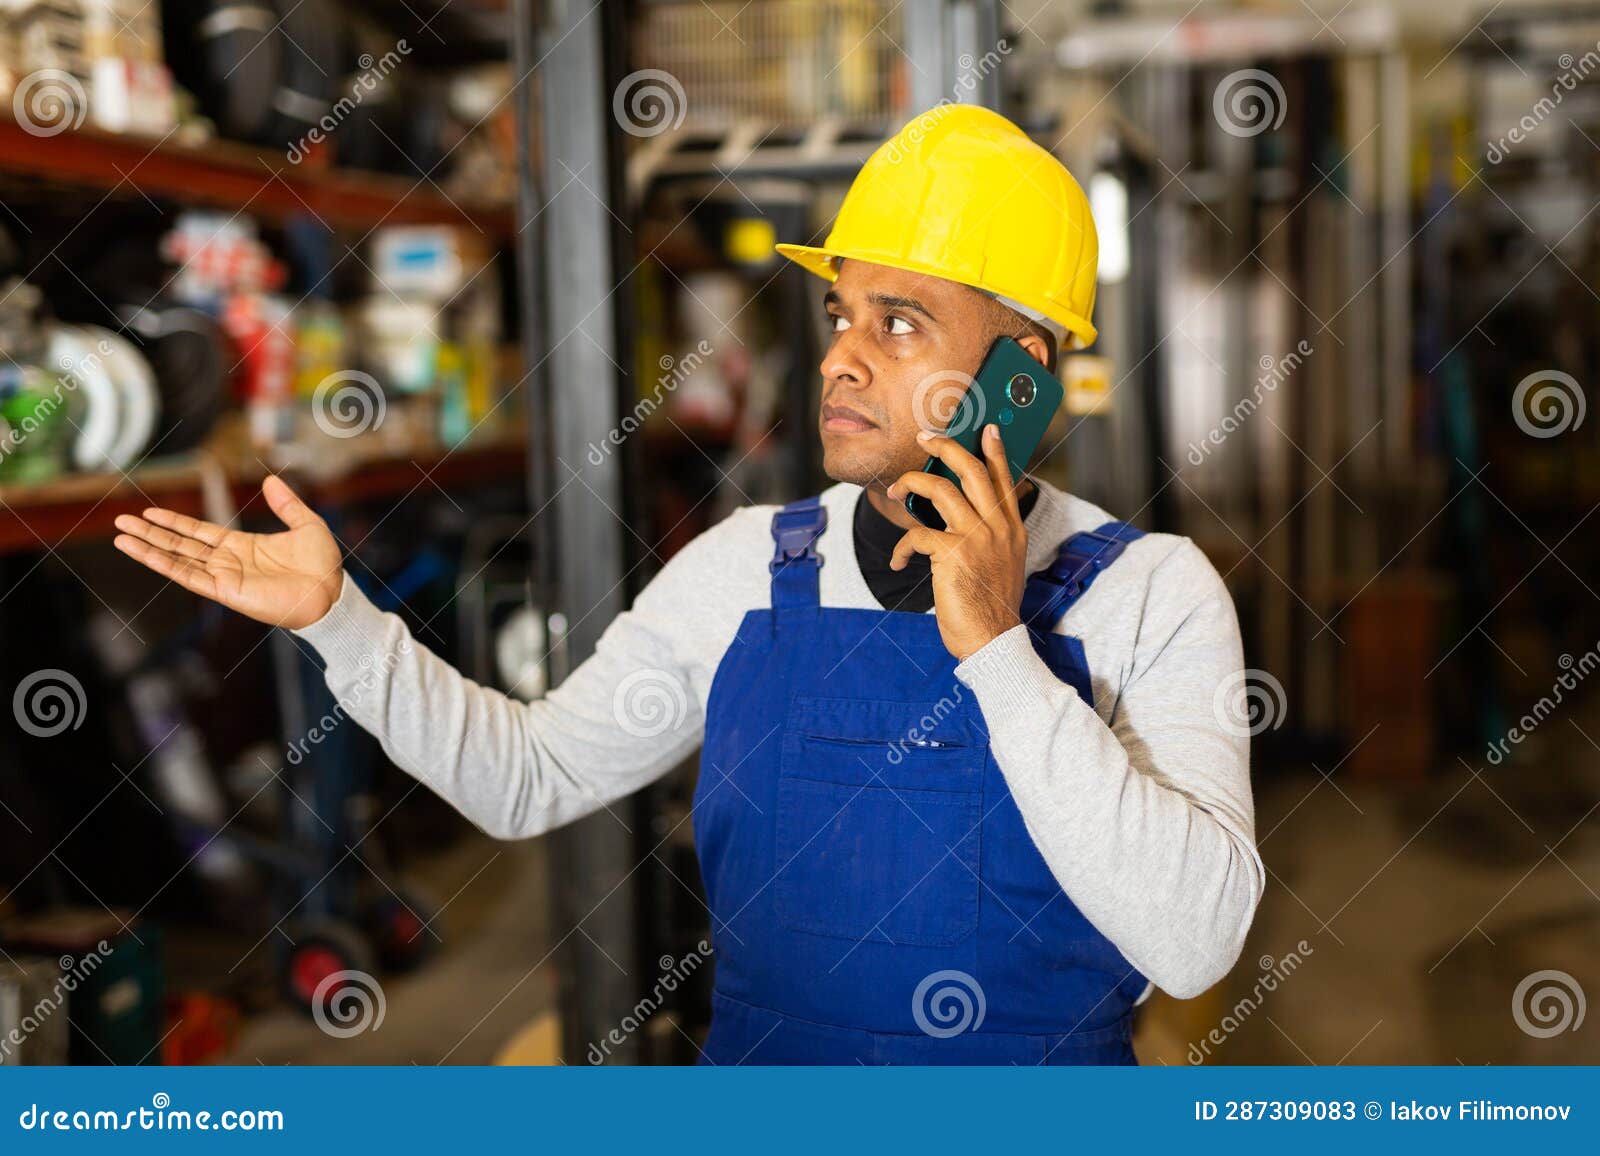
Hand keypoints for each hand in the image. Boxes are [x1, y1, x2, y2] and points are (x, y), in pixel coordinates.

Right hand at [113, 475, 343, 629]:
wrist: (331, 593)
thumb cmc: (323, 565)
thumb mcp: (306, 524)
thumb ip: (286, 504)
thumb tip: (270, 481)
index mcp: (242, 546)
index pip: (199, 531)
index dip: (175, 522)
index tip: (150, 512)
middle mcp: (227, 561)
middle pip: (180, 543)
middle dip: (151, 533)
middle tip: (122, 521)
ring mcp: (223, 576)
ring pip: (177, 558)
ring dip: (148, 547)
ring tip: (120, 536)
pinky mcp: (224, 590)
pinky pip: (187, 574)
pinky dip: (163, 563)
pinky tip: (142, 553)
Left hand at [886, 424, 1027, 659]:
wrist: (992, 640)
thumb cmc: (991, 606)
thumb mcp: (1003, 565)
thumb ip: (992, 537)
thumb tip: (968, 516)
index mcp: (1012, 529)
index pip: (1004, 480)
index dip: (995, 451)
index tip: (987, 429)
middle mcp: (998, 528)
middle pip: (971, 470)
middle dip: (945, 447)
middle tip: (926, 438)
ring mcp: (977, 538)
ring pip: (940, 489)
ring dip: (910, 484)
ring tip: (896, 491)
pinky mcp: (953, 553)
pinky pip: (918, 534)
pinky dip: (903, 547)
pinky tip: (900, 563)